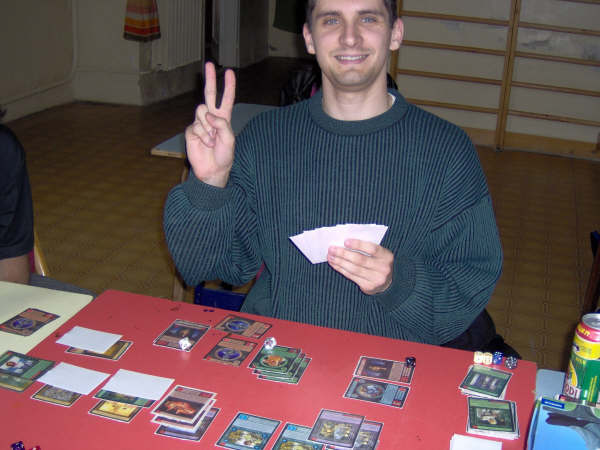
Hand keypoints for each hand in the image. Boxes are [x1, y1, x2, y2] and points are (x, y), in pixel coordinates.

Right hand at [185, 62, 235, 187]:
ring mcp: (200, 123)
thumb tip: (208, 113)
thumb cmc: (224, 155)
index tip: (229, 72)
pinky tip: (205, 144)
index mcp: (224, 118)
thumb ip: (222, 124)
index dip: (228, 85)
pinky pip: (196, 126)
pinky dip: (203, 136)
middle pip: (209, 94)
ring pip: (202, 112)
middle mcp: (211, 117)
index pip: (226, 98)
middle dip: (210, 78)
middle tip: (209, 63)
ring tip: (212, 140)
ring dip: (208, 127)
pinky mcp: (191, 130)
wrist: (212, 170)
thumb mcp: (229, 139)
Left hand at [327, 239, 393, 294]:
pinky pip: (351, 276)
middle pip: (360, 260)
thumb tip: (345, 242)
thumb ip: (367, 248)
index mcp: (387, 256)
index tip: (345, 241)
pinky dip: (341, 269)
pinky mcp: (368, 287)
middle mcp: (383, 268)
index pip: (372, 249)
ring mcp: (376, 279)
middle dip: (344, 254)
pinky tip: (334, 264)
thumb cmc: (379, 263)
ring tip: (330, 256)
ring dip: (339, 262)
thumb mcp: (379, 254)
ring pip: (354, 269)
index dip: (358, 245)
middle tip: (332, 248)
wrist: (388, 283)